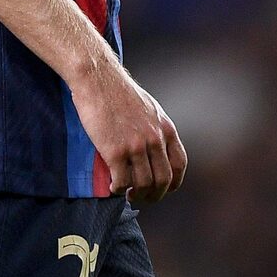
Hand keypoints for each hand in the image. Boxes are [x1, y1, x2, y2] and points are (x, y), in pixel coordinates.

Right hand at [70, 62, 187, 202]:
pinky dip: (118, 188)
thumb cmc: (117, 90)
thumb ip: (154, 128)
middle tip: (143, 198)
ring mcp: (136, 146)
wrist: (97, 78)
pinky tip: (113, 187)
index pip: (179, 165)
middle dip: (155, 194)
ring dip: (136, 194)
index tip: (163, 188)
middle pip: (163, 180)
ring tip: (127, 194)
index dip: (174, 183)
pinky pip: (122, 180)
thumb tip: (152, 148)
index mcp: (165, 128)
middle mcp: (155, 139)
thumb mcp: (148, 108)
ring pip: (143, 183)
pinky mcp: (115, 150)